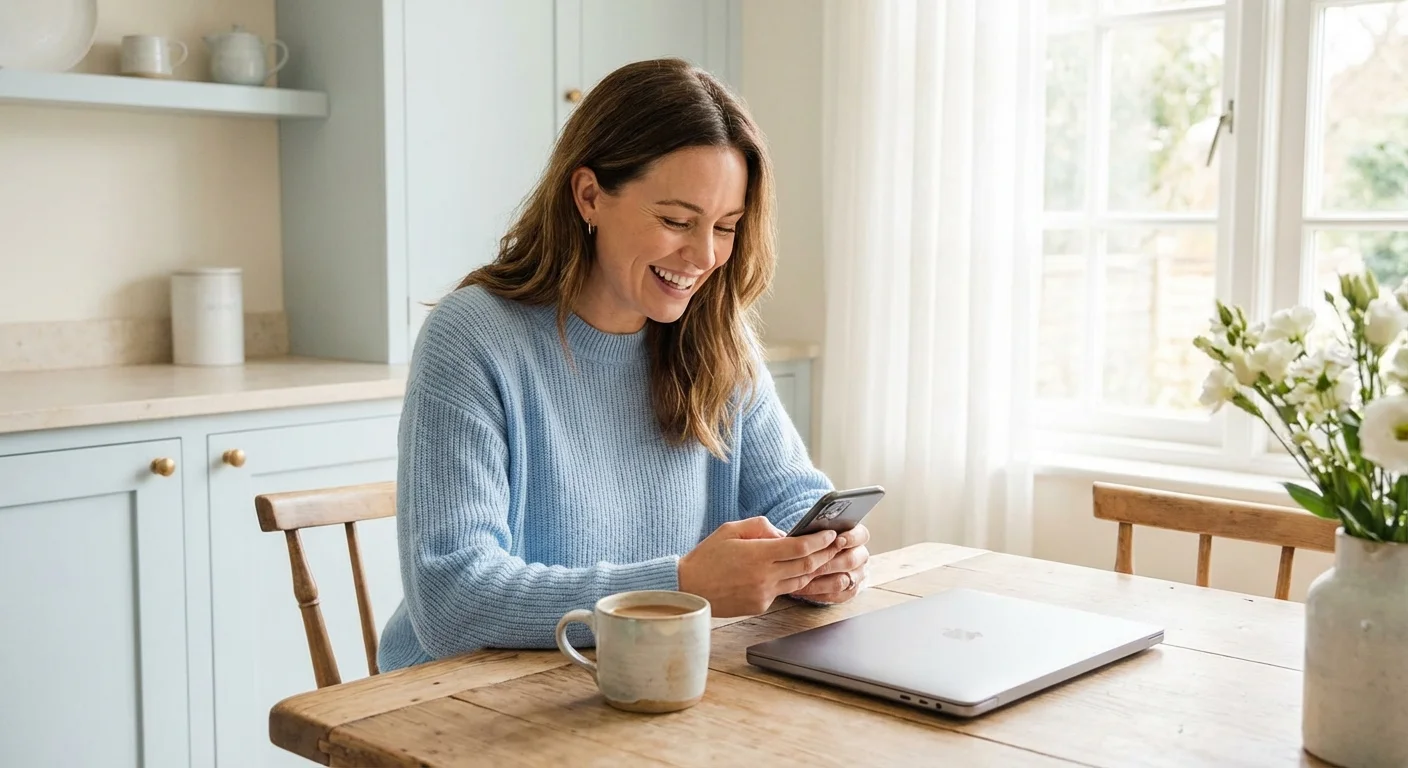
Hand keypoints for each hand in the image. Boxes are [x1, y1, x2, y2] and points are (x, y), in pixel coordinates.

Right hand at [678, 516, 840, 616]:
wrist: (689, 589)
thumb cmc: (707, 556)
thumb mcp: (730, 530)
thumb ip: (760, 526)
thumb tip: (783, 533)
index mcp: (758, 555)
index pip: (800, 547)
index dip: (819, 540)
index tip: (831, 533)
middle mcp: (765, 576)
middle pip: (806, 565)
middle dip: (826, 554)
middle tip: (838, 544)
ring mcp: (764, 594)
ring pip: (800, 581)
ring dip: (814, 569)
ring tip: (825, 558)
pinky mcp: (760, 606)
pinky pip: (783, 592)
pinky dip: (791, 581)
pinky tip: (797, 572)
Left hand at [789, 524, 869, 603]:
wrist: (813, 559)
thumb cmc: (815, 541)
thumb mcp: (817, 532)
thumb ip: (818, 532)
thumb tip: (807, 534)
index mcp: (858, 537)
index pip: (862, 536)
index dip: (850, 538)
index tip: (837, 540)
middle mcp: (860, 556)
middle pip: (851, 561)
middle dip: (830, 563)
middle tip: (812, 564)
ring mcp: (858, 575)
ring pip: (844, 581)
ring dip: (821, 581)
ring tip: (802, 579)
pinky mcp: (850, 591)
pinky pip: (838, 595)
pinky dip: (820, 593)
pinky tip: (805, 589)